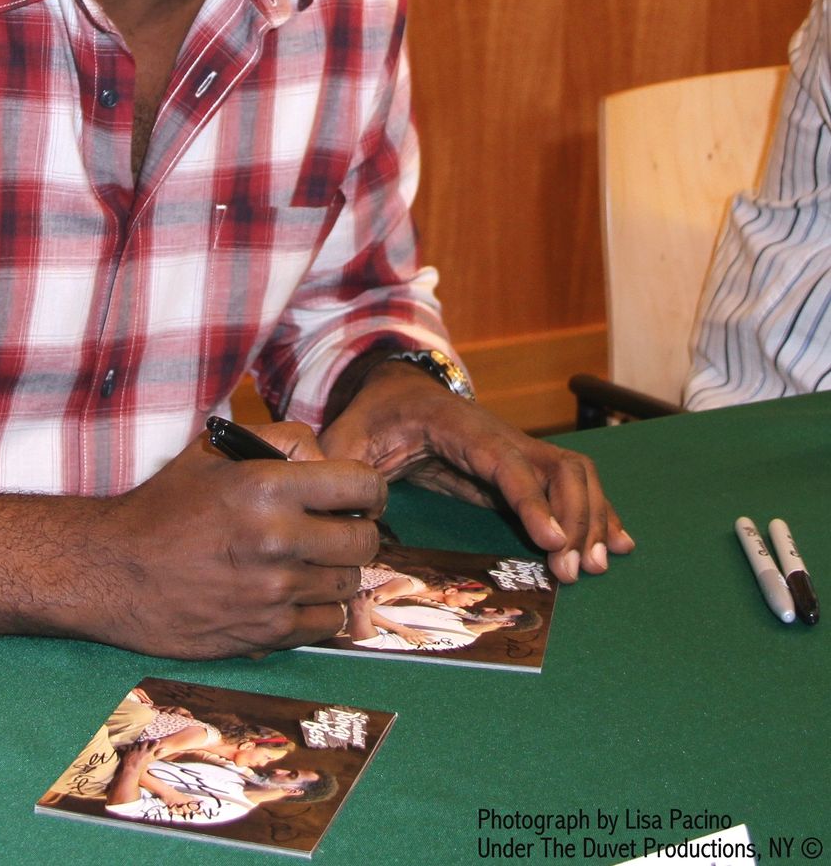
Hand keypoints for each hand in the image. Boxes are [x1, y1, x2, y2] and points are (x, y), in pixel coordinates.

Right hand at [99, 420, 385, 658]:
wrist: (113, 571)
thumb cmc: (164, 505)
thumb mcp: (214, 451)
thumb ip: (279, 441)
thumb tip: (327, 459)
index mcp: (268, 486)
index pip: (362, 485)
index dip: (370, 490)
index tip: (361, 496)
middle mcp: (278, 539)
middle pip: (365, 539)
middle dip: (358, 531)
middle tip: (336, 529)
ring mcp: (275, 591)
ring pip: (350, 583)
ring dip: (336, 570)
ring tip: (307, 560)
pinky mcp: (267, 633)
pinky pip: (328, 623)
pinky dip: (320, 608)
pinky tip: (294, 592)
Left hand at [319, 364, 633, 583]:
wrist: (395, 387)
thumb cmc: (373, 415)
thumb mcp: (348, 434)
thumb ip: (340, 464)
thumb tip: (344, 507)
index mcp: (458, 426)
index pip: (507, 462)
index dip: (533, 501)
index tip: (553, 540)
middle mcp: (499, 435)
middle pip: (558, 467)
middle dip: (575, 517)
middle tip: (571, 570)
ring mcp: (515, 449)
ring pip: (574, 475)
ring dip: (592, 518)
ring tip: (591, 567)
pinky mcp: (522, 467)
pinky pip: (571, 484)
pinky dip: (599, 512)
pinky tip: (616, 545)